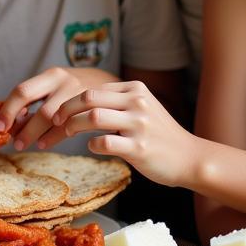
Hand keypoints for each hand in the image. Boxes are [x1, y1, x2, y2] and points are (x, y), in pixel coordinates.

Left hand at [0, 68, 118, 150]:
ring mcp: (82, 95)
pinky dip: (54, 137)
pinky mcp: (96, 109)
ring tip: (27, 144)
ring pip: (54, 119)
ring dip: (37, 134)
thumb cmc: (75, 88)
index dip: (8, 110)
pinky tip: (45, 143)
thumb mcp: (56, 86)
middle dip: (23, 127)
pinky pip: (71, 127)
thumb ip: (36, 99)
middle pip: (40, 108)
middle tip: (13, 142)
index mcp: (52, 76)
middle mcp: (66, 82)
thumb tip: (7, 120)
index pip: (23, 91)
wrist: (112, 83)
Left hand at [53, 80, 190, 184]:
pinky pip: (104, 142)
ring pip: (93, 117)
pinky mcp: (139, 147)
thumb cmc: (159, 134)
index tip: (60, 111)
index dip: (71, 100)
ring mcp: (138, 124)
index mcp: (135, 89)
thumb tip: (82, 102)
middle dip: (66, 109)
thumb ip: (117, 101)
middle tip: (56, 121)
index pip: (93, 88)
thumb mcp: (142, 107)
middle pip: (88, 97)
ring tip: (68, 133)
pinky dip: (92, 145)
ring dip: (73, 126)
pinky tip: (93, 146)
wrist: (189, 157)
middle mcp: (137, 102)